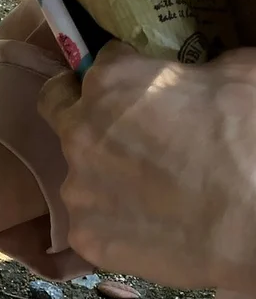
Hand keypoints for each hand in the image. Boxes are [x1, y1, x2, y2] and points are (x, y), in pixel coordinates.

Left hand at [40, 43, 255, 290]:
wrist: (252, 224)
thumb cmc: (250, 140)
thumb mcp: (239, 75)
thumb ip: (198, 69)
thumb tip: (196, 76)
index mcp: (111, 82)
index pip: (100, 63)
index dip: (122, 74)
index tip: (139, 89)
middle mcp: (79, 132)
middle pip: (61, 110)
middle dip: (84, 112)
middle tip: (122, 131)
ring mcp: (77, 188)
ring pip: (78, 173)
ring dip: (103, 174)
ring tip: (148, 189)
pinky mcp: (83, 235)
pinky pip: (91, 220)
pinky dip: (113, 220)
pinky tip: (147, 223)